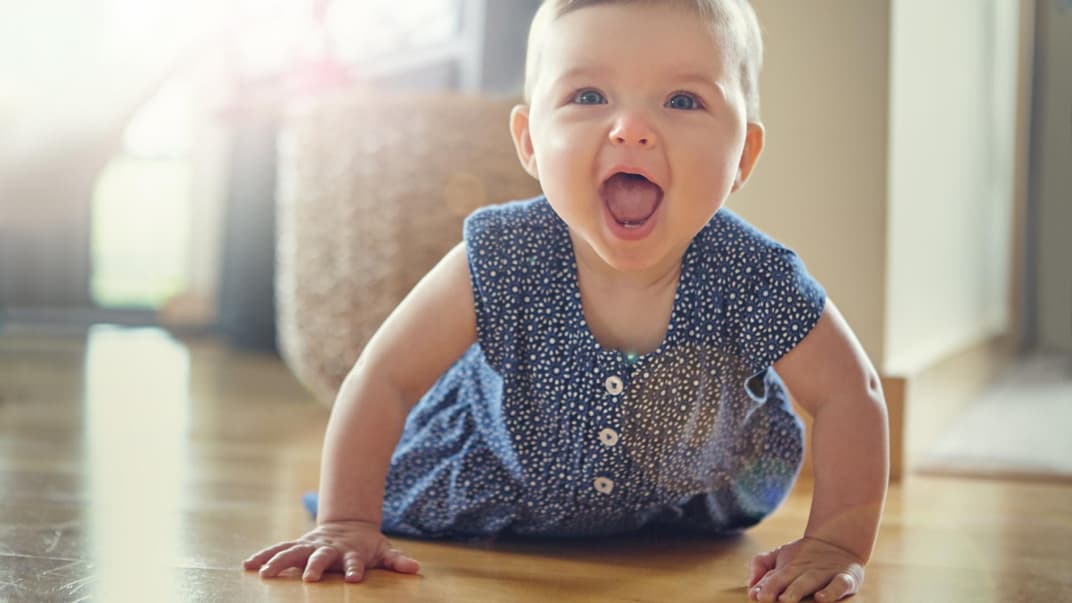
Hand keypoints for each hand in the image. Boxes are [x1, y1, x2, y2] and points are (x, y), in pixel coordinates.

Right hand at [243, 520, 419, 582]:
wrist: (349, 524)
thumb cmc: (367, 544)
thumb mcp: (384, 550)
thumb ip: (397, 560)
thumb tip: (414, 568)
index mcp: (350, 551)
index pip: (354, 561)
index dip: (355, 569)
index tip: (355, 579)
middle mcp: (328, 547)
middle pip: (320, 556)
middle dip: (314, 566)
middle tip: (309, 578)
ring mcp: (311, 545)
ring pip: (293, 551)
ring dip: (279, 561)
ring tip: (263, 573)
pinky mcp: (298, 545)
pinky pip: (278, 550)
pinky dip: (264, 556)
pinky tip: (247, 565)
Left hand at [747, 537, 863, 601]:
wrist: (839, 541)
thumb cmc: (803, 556)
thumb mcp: (780, 556)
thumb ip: (761, 566)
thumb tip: (750, 587)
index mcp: (788, 568)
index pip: (773, 577)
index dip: (764, 586)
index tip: (756, 595)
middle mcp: (805, 571)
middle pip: (787, 578)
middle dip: (775, 587)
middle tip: (764, 599)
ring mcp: (825, 573)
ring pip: (809, 582)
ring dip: (797, 590)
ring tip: (785, 600)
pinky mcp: (846, 578)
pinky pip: (839, 584)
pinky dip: (832, 591)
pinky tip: (821, 598)